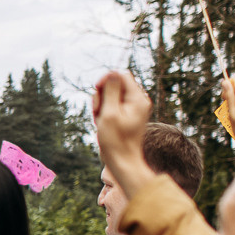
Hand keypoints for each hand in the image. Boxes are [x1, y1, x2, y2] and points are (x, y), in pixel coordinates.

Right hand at [91, 71, 156, 199]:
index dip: (106, 79)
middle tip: (99, 112)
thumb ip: (112, 90)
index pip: (121, 75)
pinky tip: (102, 124)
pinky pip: (112, 105)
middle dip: (102, 95)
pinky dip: (104, 112)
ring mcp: (133, 108)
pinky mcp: (127, 115)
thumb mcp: (110, 112)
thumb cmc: (116, 140)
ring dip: (101, 105)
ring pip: (111, 95)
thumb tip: (113, 73)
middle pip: (115, 84)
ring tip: (101, 120)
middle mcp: (138, 101)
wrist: (122, 161)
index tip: (97, 90)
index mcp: (138, 98)